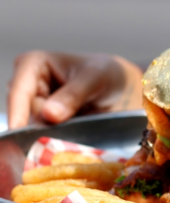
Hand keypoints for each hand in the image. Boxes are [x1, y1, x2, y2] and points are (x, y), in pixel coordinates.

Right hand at [7, 51, 142, 128]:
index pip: (19, 91)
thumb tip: (49, 114)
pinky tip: (72, 138)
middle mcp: (27, 85)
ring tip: (77, 131)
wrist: (119, 86)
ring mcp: (34, 105)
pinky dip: (56, 138)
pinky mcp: (44, 121)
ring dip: (51, 134)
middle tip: (67, 132)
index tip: (19, 131)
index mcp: (33, 64)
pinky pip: (44, 135)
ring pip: (33, 127)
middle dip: (42, 126)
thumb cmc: (105, 73)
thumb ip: (73, 95)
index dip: (18, 112)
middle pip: (25, 113)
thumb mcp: (94, 78)